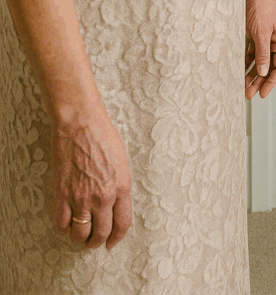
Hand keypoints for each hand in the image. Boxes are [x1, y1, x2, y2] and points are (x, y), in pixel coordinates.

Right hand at [52, 107, 131, 250]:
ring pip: (80, 233)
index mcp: (121, 187)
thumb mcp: (122, 161)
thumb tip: (116, 202)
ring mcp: (82, 197)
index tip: (112, 242)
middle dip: (98, 242)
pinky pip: (62, 223)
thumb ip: (120, 184)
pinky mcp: (63, 193)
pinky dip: (64, 228)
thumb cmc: (103, 136)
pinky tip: (66, 223)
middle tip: (94, 242)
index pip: (122, 224)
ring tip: (79, 236)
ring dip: (80, 239)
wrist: (80, 123)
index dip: (117, 238)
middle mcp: (103, 196)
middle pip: (101, 233)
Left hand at [245, 0, 275, 98]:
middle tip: (248, 95)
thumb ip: (262, 53)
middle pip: (267, 66)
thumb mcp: (261, 32)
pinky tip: (238, 70)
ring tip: (241, 86)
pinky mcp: (253, 33)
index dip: (271, 82)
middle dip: (258, 81)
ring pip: (258, 60)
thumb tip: (264, 72)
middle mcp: (274, 40)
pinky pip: (250, 52)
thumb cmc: (260, 6)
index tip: (261, 94)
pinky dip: (245, 61)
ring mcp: (263, 37)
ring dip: (250, 73)